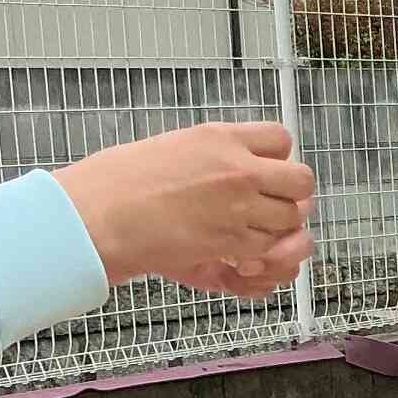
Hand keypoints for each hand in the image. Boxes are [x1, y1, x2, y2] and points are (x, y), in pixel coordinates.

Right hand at [52, 122, 314, 296]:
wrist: (96, 218)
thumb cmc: (119, 183)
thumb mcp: (175, 147)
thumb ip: (216, 154)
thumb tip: (244, 163)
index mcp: (220, 139)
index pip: (281, 139)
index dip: (277, 158)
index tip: (264, 171)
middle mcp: (238, 170)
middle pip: (301, 181)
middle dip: (290, 196)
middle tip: (267, 207)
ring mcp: (240, 208)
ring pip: (292, 220)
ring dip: (277, 230)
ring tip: (248, 235)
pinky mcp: (233, 244)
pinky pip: (273, 251)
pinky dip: (263, 259)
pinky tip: (239, 258)